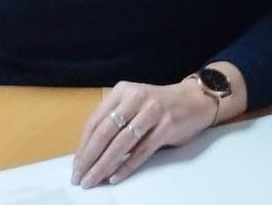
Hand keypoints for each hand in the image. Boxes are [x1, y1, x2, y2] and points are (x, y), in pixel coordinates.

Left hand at [72, 80, 216, 187]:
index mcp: (122, 91)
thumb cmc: (159, 106)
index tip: (76, 165)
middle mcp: (136, 98)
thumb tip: (89, 152)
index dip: (83, 145)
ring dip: (104, 165)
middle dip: (90, 158)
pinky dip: (127, 166)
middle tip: (80, 177)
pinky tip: (115, 177)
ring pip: (122, 143)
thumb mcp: (133, 104)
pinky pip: (142, 151)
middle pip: (105, 132)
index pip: (95, 121)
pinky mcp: (166, 126)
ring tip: (93, 180)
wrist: (195, 100)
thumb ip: (114, 120)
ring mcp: (152, 111)